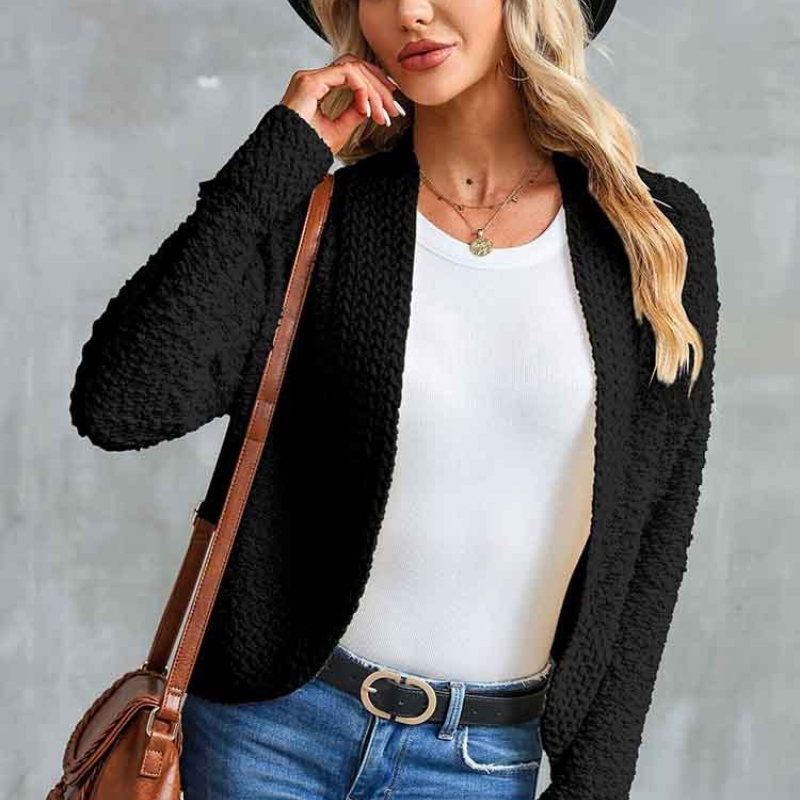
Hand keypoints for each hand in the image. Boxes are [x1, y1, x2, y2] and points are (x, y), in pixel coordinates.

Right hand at [279, 54, 405, 154]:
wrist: (287, 158)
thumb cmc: (306, 149)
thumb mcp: (339, 130)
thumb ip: (354, 114)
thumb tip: (370, 105)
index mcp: (318, 86)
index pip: (353, 74)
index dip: (375, 87)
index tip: (390, 108)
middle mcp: (314, 77)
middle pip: (357, 67)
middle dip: (380, 88)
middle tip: (394, 110)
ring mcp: (311, 77)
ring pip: (354, 68)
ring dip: (374, 90)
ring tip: (382, 114)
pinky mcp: (310, 81)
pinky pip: (346, 74)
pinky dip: (362, 89)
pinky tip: (366, 109)